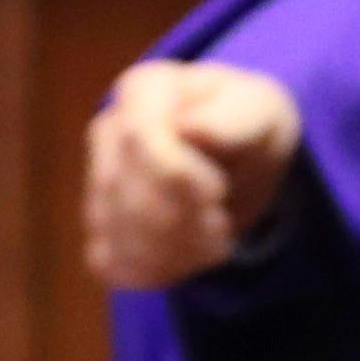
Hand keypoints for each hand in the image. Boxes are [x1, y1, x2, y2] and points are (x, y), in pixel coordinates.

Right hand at [83, 63, 308, 291]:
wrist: (241, 154)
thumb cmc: (249, 124)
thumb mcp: (260, 111)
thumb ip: (233, 119)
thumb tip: (190, 128)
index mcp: (146, 90)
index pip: (139, 138)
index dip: (177, 176)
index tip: (218, 192)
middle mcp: (110, 130)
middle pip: (126, 192)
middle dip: (182, 221)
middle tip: (221, 223)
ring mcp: (98, 178)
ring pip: (118, 233)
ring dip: (176, 251)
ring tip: (212, 239)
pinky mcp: (102, 223)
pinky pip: (111, 262)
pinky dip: (157, 271)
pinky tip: (189, 257)